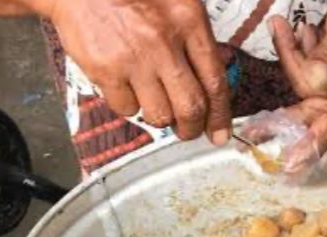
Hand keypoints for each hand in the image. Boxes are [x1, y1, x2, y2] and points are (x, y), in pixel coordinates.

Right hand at [32, 0, 230, 142]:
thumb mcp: (174, 0)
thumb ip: (193, 36)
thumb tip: (208, 77)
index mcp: (188, 20)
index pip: (215, 81)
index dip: (220, 115)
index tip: (219, 133)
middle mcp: (165, 41)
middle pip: (191, 107)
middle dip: (192, 128)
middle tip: (188, 131)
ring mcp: (135, 58)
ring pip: (160, 115)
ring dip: (159, 117)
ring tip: (152, 102)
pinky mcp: (106, 70)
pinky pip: (127, 108)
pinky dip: (129, 105)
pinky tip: (125, 86)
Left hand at [270, 0, 326, 161]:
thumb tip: (310, 84)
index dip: (310, 142)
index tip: (292, 162)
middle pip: (315, 105)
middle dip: (291, 78)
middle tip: (270, 56)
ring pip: (312, 90)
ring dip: (298, 59)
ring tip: (292, 28)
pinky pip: (318, 80)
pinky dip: (308, 58)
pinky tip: (307, 35)